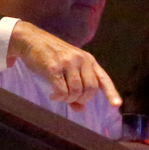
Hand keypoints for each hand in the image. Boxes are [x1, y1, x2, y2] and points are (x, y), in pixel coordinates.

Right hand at [7, 20, 121, 109]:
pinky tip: (53, 95)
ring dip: (68, 99)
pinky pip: (62, 91)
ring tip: (60, 96)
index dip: (111, 92)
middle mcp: (81, 60)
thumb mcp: (68, 68)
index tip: (116, 105)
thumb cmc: (51, 56)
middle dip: (81, 99)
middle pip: (90, 89)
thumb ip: (76, 87)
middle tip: (70, 99)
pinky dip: (58, 97)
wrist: (32, 40)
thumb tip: (80, 109)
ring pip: (76, 91)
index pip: (103, 78)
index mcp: (88, 59)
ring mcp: (68, 63)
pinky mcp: (54, 68)